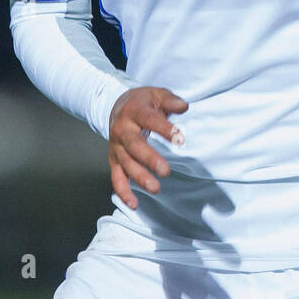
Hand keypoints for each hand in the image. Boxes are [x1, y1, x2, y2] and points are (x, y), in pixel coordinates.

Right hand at [108, 87, 187, 210]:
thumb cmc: (142, 102)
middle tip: (166, 171)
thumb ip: (170, 100)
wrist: (115, 106)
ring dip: (139, 177)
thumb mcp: (157, 94)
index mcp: (134, 111)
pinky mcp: (114, 160)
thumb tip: (184, 106)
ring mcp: (116, 146)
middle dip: (149, 159)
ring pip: (126, 163)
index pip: (149, 120)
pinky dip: (123, 192)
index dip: (164, 129)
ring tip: (155, 188)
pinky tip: (134, 204)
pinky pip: (117, 178)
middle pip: (134, 145)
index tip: (180, 138)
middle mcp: (122, 130)